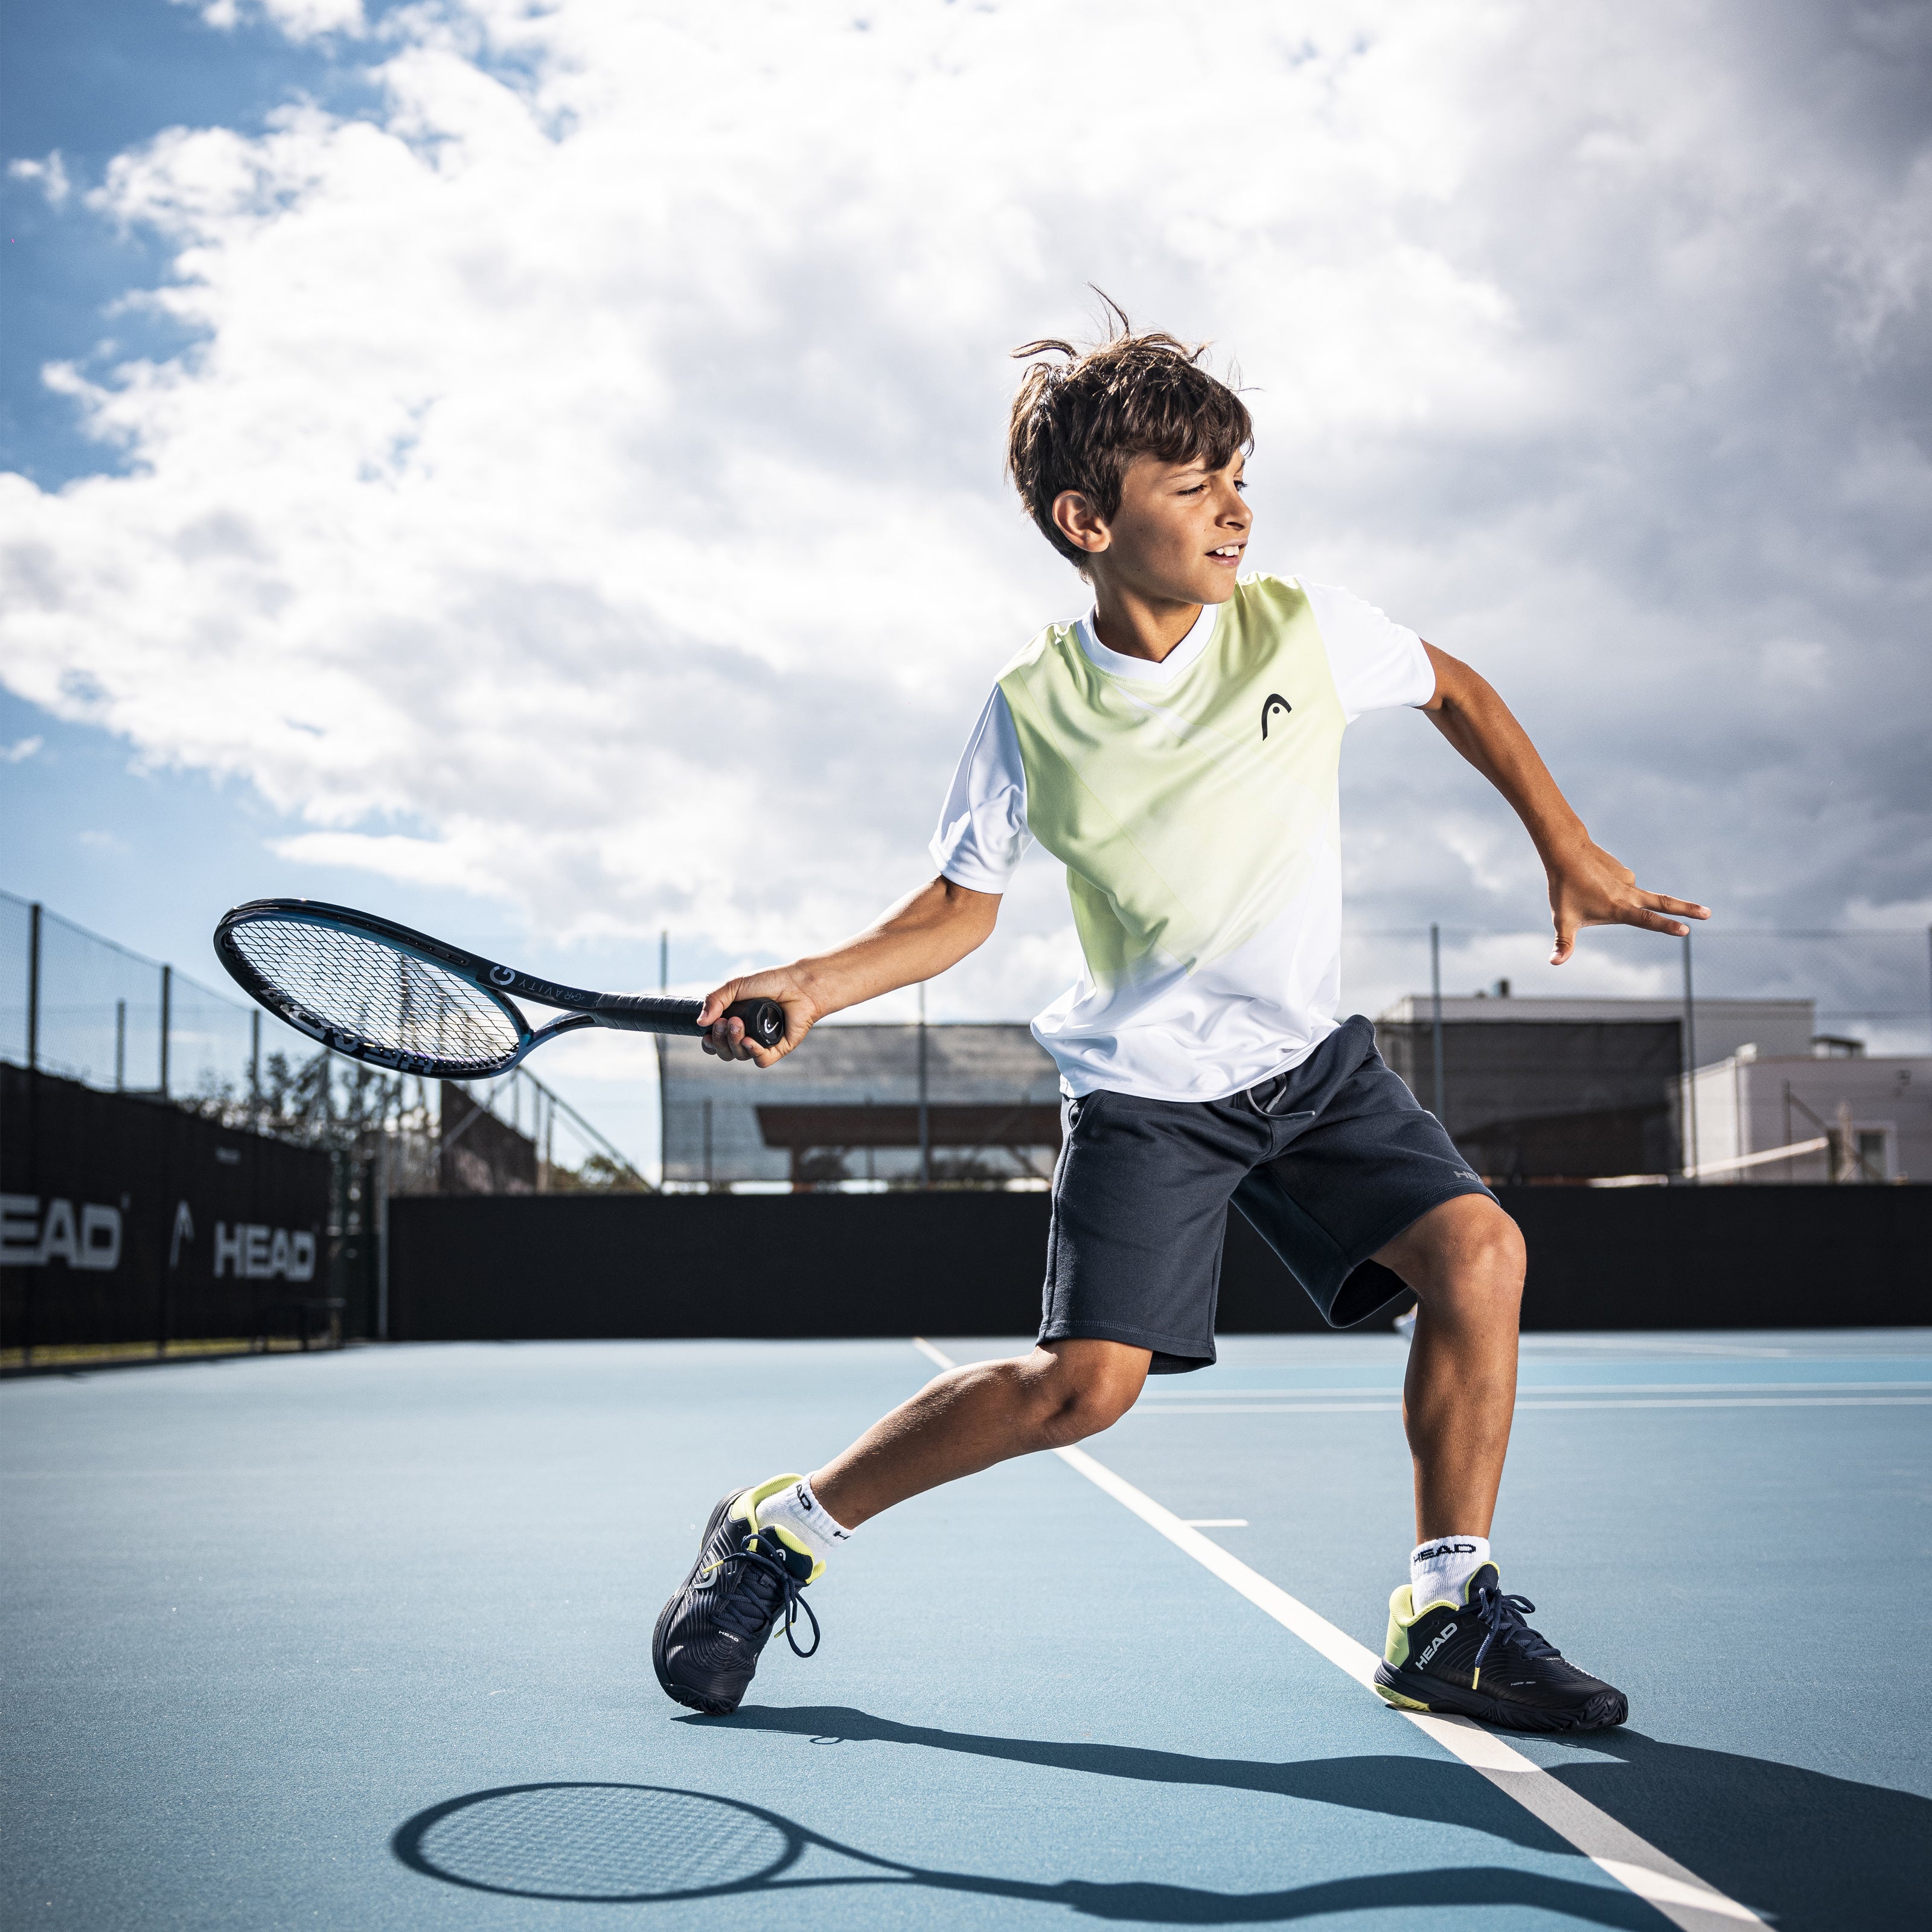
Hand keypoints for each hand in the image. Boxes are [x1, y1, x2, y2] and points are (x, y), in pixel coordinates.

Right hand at [695, 967, 817, 1067]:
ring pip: (741, 1055)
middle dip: (720, 1040)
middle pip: (725, 1052)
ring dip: (735, 1042)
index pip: (716, 1042)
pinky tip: (750, 1042)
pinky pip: (762, 1061)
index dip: (709, 1043)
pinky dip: (754, 1053)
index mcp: (735, 1023)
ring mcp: (763, 1043)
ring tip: (738, 1023)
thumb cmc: (769, 982)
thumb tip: (700, 1023)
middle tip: (724, 1022)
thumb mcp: (735, 986)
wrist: (799, 983)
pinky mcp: (779, 1048)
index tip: (707, 1033)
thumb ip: (715, 1000)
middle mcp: (748, 1035)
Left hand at [1546, 838, 1708, 964]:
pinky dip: (1606, 889)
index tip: (1686, 930)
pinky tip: (1590, 881)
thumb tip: (1554, 963)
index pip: (1647, 920)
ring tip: (1585, 891)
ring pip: (1629, 896)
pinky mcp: (1624, 872)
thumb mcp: (1563, 920)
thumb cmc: (1564, 889)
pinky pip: (1617, 885)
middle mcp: (1629, 894)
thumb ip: (1563, 943)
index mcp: (1619, 908)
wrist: (1566, 851)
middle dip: (1688, 908)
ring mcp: (1629, 881)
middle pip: (1664, 902)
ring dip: (1616, 901)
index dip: (1665, 926)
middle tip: (1708, 914)